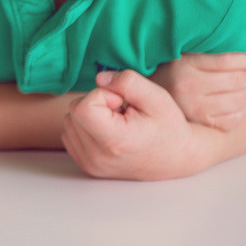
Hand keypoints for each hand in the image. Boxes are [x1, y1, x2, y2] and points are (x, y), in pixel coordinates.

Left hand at [62, 70, 214, 179]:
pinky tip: (108, 131)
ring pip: (69, 121)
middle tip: (122, 112)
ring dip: (90, 115)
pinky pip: (70, 134)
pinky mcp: (85, 166)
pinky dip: (85, 127)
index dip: (101, 95)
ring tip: (117, 122)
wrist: (175, 158)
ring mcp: (90, 164)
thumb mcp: (156, 96)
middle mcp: (98, 157)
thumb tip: (99, 79)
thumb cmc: (167, 126)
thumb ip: (127, 81)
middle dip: (96, 103)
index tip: (121, 102)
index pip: (82, 107)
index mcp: (115, 141)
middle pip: (74, 112)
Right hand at [149, 53, 245, 131]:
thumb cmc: (172, 72)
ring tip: (236, 89)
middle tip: (242, 74)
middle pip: (238, 80)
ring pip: (240, 100)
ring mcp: (194, 109)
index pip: (228, 60)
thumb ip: (207, 48)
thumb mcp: (183, 55)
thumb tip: (244, 40)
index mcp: (185, 65)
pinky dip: (239, 111)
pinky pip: (235, 119)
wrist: (147, 101)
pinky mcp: (201, 125)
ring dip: (244, 93)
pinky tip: (231, 105)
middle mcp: (188, 87)